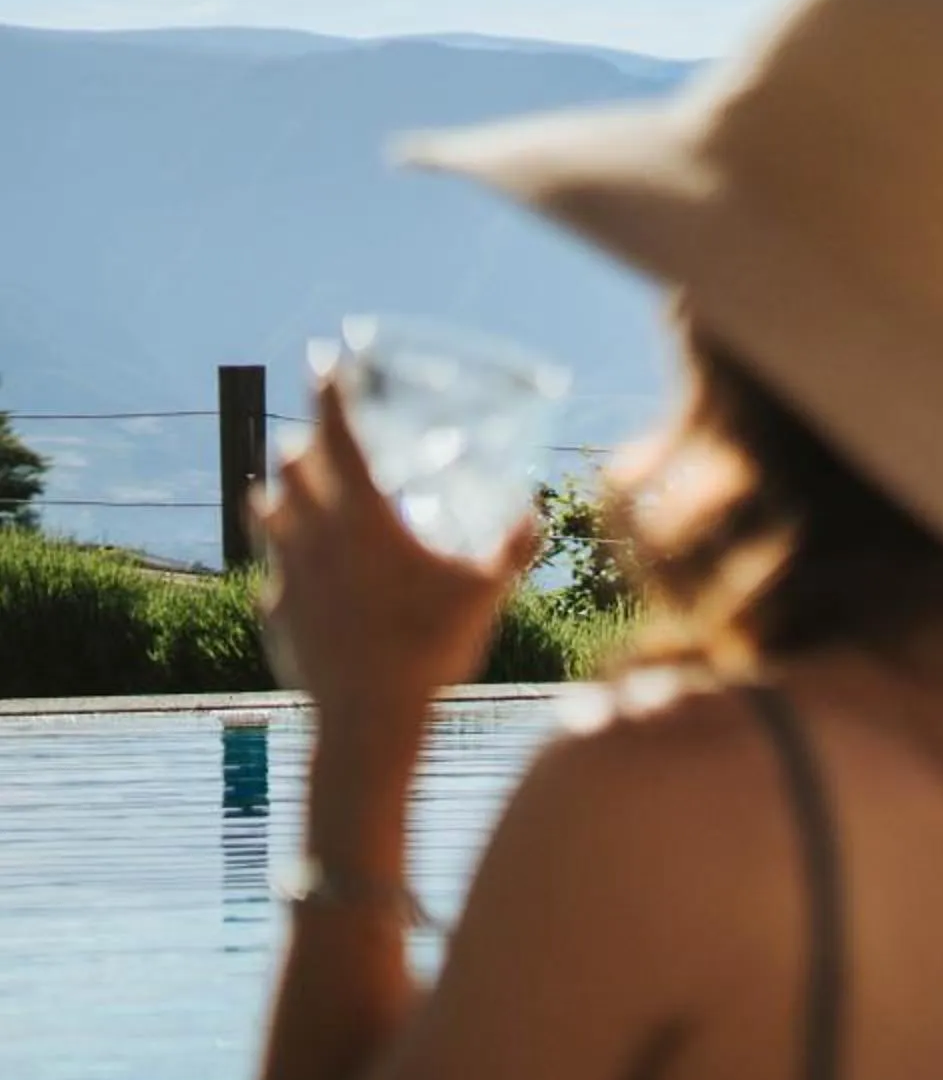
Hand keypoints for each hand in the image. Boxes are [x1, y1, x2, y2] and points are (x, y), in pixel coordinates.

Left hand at [258, 381, 542, 720]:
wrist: (369, 718)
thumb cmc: (431, 645)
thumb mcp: (487, 590)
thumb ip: (514, 546)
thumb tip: (538, 512)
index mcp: (363, 517)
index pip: (337, 435)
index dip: (329, 393)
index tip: (323, 360)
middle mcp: (313, 534)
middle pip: (291, 467)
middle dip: (304, 443)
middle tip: (320, 437)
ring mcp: (287, 573)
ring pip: (268, 512)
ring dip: (282, 493)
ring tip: (294, 490)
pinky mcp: (276, 610)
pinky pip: (274, 570)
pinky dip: (286, 557)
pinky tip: (303, 571)